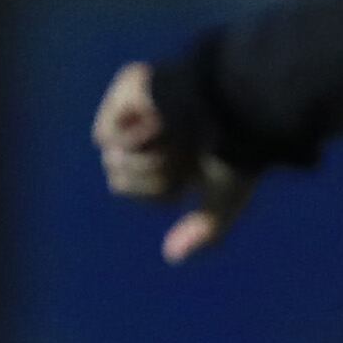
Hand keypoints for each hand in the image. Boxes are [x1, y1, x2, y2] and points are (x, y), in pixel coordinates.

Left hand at [93, 60, 254, 263]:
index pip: (142, 191)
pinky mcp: (131, 86)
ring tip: (175, 135)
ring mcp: (141, 107)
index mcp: (177, 154)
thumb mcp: (225, 199)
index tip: (190, 172)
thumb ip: (205, 230)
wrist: (234, 111)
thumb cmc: (237, 155)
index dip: (161, 191)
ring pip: (115, 158)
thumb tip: (172, 256)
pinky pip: (105, 134)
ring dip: (146, 159)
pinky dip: (131, 137)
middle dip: (152, 175)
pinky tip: (158, 120)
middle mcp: (154, 130)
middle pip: (121, 177)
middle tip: (184, 152)